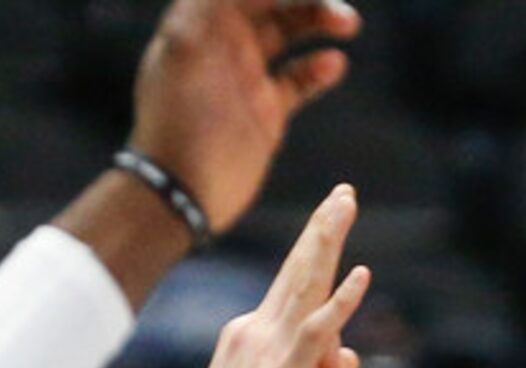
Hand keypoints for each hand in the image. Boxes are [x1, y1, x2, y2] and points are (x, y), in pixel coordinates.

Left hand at [130, 0, 358, 234]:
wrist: (180, 191)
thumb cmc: (176, 119)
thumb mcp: (186, 46)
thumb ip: (213, 3)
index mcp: (201, 20)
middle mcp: (225, 41)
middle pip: (273, 0)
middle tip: (338, 8)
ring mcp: (246, 75)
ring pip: (291, 30)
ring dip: (320, 20)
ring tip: (348, 24)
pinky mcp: (266, 111)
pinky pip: (299, 78)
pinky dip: (319, 69)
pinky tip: (335, 64)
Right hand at [171, 187, 369, 367]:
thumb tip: (347, 357)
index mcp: (246, 335)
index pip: (291, 294)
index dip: (313, 255)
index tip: (327, 221)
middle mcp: (254, 332)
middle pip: (296, 271)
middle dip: (322, 229)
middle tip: (343, 193)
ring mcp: (269, 350)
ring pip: (306, 285)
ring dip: (327, 241)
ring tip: (345, 204)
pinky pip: (318, 330)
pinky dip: (342, 301)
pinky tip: (361, 274)